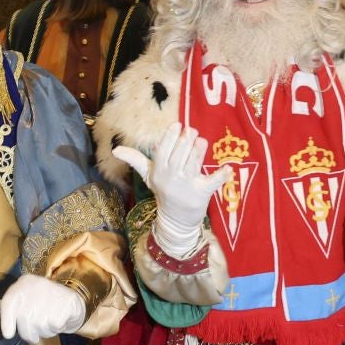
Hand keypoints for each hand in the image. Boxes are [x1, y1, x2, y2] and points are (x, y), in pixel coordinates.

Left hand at [0, 273, 85, 343]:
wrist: (71, 300)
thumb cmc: (41, 303)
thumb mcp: (22, 301)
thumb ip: (4, 307)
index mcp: (23, 283)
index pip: (9, 301)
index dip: (6, 320)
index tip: (7, 335)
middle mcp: (36, 286)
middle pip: (24, 320)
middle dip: (29, 332)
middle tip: (35, 329)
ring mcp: (52, 294)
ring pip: (39, 326)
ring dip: (42, 332)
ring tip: (48, 321)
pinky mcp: (65, 304)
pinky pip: (52, 327)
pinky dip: (54, 330)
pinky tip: (57, 320)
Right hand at [112, 123, 229, 258]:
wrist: (175, 219)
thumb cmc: (164, 191)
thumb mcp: (149, 176)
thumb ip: (135, 160)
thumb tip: (116, 150)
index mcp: (158, 172)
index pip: (163, 151)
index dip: (170, 137)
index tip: (177, 125)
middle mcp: (171, 178)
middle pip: (179, 155)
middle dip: (186, 140)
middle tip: (192, 130)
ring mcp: (186, 187)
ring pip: (193, 164)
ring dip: (199, 150)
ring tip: (202, 140)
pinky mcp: (202, 194)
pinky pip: (212, 183)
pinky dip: (221, 175)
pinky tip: (228, 168)